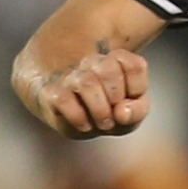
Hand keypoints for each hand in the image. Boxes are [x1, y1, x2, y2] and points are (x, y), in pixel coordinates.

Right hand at [15, 41, 149, 136]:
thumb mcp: (129, 115)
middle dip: (115, 98)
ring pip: (86, 82)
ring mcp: (70, 77)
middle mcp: (91, 63)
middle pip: (108, 68)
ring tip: (103, 123)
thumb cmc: (105, 113)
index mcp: (115, 62)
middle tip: (114, 114)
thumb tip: (121, 113)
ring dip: (99, 109)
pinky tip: (85, 126)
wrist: (67, 115)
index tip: (130, 101)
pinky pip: (64, 99)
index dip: (137, 88)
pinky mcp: (50, 92)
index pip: (134, 65)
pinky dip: (79, 117)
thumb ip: (136, 111)